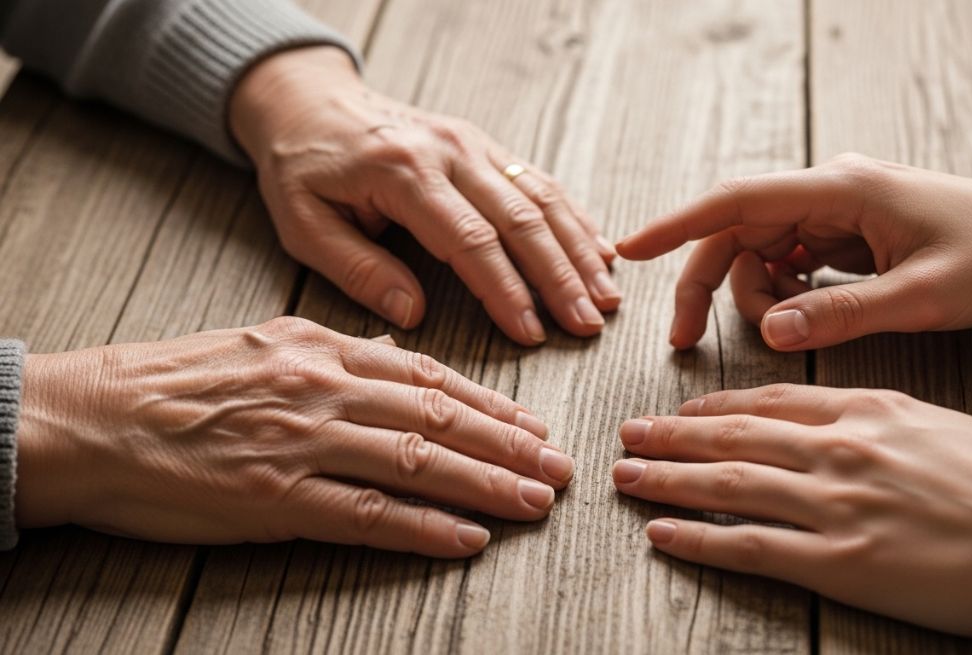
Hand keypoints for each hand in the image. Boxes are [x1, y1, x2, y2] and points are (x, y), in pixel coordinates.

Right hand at [14, 317, 572, 556]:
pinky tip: (466, 537)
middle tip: (560, 467)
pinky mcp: (276, 500)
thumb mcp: (264, 344)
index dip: (492, 405)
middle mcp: (324, 390)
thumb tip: (399, 364)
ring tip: (536, 502)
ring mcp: (302, 445)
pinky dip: (424, 528)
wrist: (92, 417)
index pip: (430, 378)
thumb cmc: (174, 383)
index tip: (534, 425)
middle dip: (510, 446)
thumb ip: (336, 355)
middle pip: (440, 420)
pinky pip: (367, 517)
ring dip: (487, 485)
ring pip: (419, 464)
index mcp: (323, 349)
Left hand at [230, 47, 619, 344]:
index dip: (505, 290)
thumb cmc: (302, 168)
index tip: (531, 333)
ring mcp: (472, 142)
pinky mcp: (483, 144)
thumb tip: (412, 313)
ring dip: (578, 250)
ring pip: (540, 197)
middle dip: (560, 276)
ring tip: (607, 297)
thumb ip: (356, 268)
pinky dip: (574, 218)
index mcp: (402, 172)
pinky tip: (600, 250)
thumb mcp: (303, 223)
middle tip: (588, 324)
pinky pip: (538, 180)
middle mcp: (448, 151)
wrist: (309, 101)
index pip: (469, 240)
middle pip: (521, 218)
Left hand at [611, 384, 971, 642]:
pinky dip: (698, 538)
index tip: (680, 413)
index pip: (768, 401)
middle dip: (671, 438)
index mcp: (867, 410)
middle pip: (734, 437)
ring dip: (667, 481)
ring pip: (728, 485)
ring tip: (626, 476)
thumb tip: (827, 418)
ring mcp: (836, 505)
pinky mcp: (841, 563)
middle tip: (628, 435)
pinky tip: (661, 532)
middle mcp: (840, 449)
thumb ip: (873, 417)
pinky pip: (750, 546)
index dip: (713, 408)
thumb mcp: (938, 424)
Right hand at [617, 154, 971, 349]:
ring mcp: (839, 208)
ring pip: (761, 249)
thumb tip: (768, 329)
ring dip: (754, 292)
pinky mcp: (849, 230)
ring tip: (785, 327)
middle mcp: (832, 190)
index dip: (679, 225)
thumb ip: (840, 312)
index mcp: (844, 189)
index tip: (631, 248)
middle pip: (739, 231)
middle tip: (687, 341)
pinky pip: (791, 258)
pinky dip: (783, 290)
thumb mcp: (920, 297)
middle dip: (708, 282)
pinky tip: (803, 313)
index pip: (739, 200)